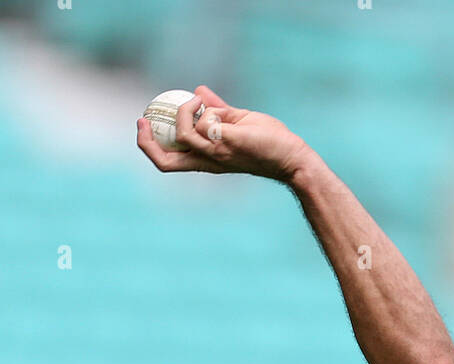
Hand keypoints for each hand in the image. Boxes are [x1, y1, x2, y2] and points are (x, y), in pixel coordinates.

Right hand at [136, 86, 309, 182]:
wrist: (291, 155)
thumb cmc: (268, 141)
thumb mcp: (237, 121)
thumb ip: (217, 110)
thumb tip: (197, 92)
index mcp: (206, 158)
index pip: (170, 160)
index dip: (150, 145)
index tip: (145, 123)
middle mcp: (207, 160)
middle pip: (165, 163)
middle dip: (146, 143)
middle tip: (142, 120)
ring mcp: (216, 154)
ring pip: (181, 136)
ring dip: (182, 112)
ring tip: (197, 102)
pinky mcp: (227, 144)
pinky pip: (204, 125)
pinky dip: (203, 111)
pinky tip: (214, 107)